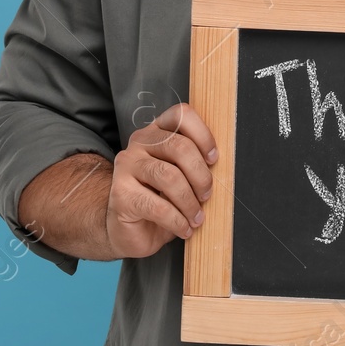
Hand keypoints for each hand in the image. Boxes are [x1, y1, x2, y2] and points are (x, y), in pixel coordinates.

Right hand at [104, 103, 217, 258]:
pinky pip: (158, 206)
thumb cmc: (160, 200)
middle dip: (200, 175)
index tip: (214, 159)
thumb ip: (195, 165)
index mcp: (158, 132)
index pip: (181, 115)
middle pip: (179, 146)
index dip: (203, 135)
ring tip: (196, 217)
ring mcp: (127, 166)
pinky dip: (177, 221)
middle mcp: (139, 143)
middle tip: (207, 195)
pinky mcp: (121, 194)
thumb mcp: (182, 178)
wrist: (128, 229)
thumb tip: (224, 170)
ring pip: (169, 176)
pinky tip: (183, 228)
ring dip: (190, 202)